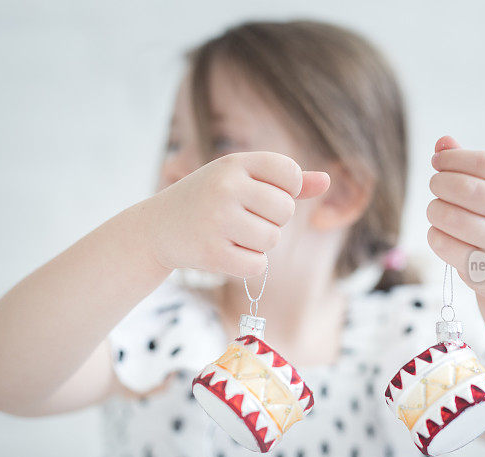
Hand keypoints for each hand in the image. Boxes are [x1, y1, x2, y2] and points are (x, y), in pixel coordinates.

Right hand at [149, 151, 329, 277]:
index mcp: (234, 163)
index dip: (287, 190)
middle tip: (243, 219)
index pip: (289, 173)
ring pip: (272, 240)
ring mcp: (217, 220)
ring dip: (259, 244)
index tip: (264, 194)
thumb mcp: (241, 179)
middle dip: (272, 221)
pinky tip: (226, 252)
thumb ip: (286, 181)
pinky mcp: (212, 253)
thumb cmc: (208, 200)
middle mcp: (225, 187)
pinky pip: (257, 265)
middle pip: (285, 211)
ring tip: (233, 235)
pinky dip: (248, 264)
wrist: (157, 228)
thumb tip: (327, 181)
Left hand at [426, 136, 484, 297]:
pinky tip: (439, 233)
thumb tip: (443, 142)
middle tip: (434, 185)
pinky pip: (446, 245)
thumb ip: (464, 165)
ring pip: (454, 219)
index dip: (455, 158)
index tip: (437, 161)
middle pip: (469, 189)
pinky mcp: (484, 268)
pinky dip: (434, 235)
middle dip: (441, 183)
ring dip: (435, 210)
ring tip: (436, 210)